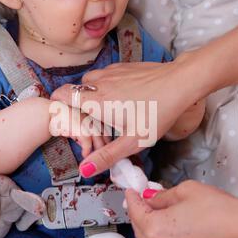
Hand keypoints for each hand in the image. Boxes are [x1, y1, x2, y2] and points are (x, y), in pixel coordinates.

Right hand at [51, 54, 201, 175]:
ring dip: (91, 95)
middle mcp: (99, 83)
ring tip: (107, 111)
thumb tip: (84, 170)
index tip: (65, 117)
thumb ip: (106, 156)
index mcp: (96, 101)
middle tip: (93, 124)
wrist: (180, 83)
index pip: (62, 95)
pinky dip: (104, 86)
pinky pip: (104, 76)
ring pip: (90, 82)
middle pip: (75, 91)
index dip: (57, 104)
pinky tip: (122, 98)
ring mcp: (111, 72)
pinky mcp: (123, 67)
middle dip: (78, 106)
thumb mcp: (133, 141)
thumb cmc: (157, 112)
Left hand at [126, 180, 237, 237]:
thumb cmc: (221, 211)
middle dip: (140, 215)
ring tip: (162, 215)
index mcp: (155, 230)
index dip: (132, 199)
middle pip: (140, 231)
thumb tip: (150, 198)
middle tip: (145, 201)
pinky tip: (178, 232)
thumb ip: (162, 196)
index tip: (132, 192)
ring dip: (153, 230)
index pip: (135, 212)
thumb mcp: (187, 191)